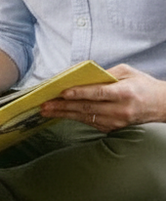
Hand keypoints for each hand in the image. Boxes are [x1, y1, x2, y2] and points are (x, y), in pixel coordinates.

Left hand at [41, 64, 165, 131]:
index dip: (79, 93)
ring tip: (46, 111)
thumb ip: (105, 74)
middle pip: (87, 108)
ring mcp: (117, 122)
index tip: (62, 93)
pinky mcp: (113, 128)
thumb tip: (81, 76)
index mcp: (124, 93)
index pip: (98, 93)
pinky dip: (74, 118)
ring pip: (85, 117)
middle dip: (63, 106)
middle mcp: (120, 109)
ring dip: (64, 114)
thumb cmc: (143, 85)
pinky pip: (90, 122)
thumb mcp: (128, 72)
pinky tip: (61, 115)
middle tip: (45, 104)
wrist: (162, 105)